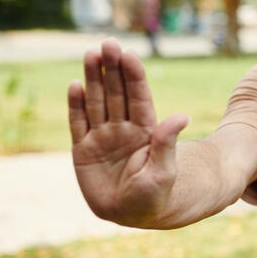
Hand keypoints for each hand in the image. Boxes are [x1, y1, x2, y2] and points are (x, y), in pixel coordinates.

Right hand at [68, 39, 188, 225]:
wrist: (132, 214)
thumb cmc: (154, 194)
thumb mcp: (164, 171)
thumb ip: (167, 144)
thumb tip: (181, 116)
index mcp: (145, 131)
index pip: (139, 98)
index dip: (134, 76)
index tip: (129, 55)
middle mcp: (123, 128)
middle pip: (117, 93)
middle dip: (113, 69)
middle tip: (108, 43)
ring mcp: (102, 137)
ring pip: (97, 102)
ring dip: (93, 79)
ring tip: (91, 54)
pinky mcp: (83, 149)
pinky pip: (78, 123)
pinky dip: (76, 105)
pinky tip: (75, 85)